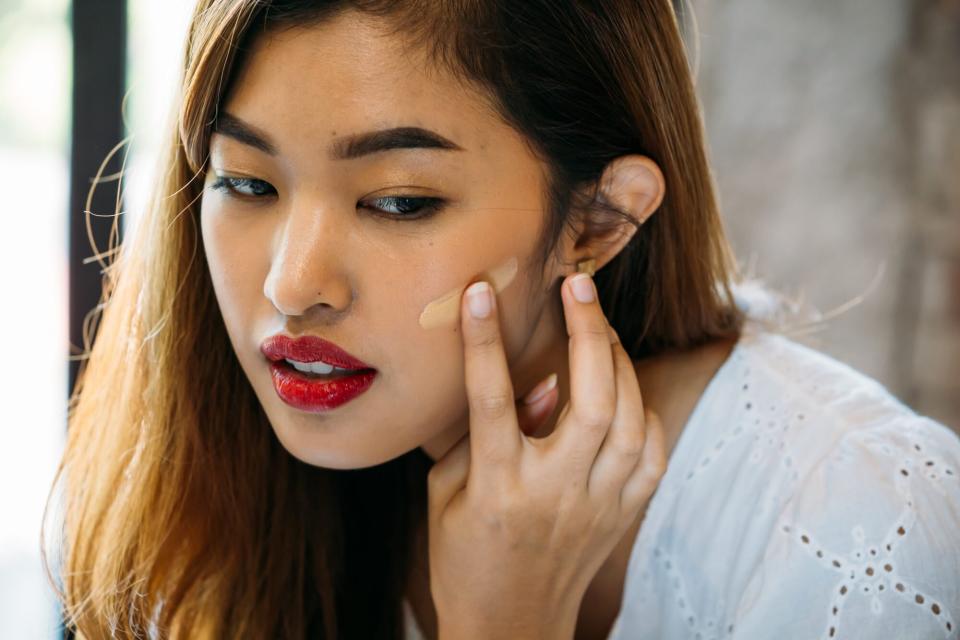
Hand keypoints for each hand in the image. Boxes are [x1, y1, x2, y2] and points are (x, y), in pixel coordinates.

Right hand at [426, 272, 666, 639]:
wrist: (511, 627)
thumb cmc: (464, 556)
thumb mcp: (446, 493)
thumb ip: (482, 435)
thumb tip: (540, 383)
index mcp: (497, 487)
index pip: (492, 399)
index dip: (483, 340)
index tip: (480, 290)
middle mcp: (554, 492)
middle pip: (591, 401)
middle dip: (589, 331)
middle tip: (579, 285)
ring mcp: (597, 505)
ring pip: (633, 420)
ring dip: (621, 362)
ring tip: (600, 326)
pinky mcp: (623, 516)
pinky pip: (652, 451)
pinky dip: (644, 410)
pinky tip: (625, 387)